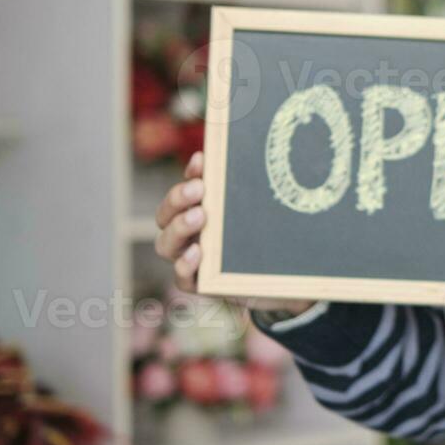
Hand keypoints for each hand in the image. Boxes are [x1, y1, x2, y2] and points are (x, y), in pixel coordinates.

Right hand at [154, 151, 317, 317]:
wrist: (280, 281)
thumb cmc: (260, 241)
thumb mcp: (253, 214)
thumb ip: (243, 191)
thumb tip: (243, 160)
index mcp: (195, 213)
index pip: (184, 189)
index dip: (189, 174)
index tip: (202, 161)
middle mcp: (186, 235)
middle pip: (165, 215)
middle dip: (177, 199)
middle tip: (199, 190)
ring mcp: (189, 260)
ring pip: (165, 244)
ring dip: (179, 227)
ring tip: (199, 217)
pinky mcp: (199, 285)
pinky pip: (182, 278)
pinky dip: (185, 264)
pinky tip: (198, 252)